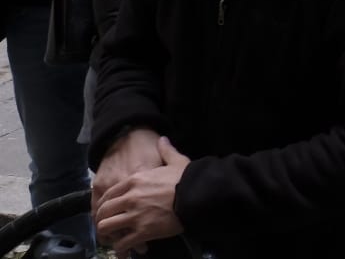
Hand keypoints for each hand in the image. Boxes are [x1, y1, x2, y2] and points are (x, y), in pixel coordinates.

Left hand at [96, 135, 187, 254]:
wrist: (198, 195)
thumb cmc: (187, 179)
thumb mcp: (176, 161)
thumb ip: (166, 151)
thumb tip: (162, 139)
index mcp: (135, 181)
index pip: (108, 194)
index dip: (104, 205)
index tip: (106, 211)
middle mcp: (130, 198)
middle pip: (103, 212)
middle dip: (102, 220)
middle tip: (108, 227)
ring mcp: (135, 215)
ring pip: (107, 228)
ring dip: (108, 235)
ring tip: (114, 239)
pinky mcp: (142, 231)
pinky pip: (123, 244)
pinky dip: (121, 249)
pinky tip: (124, 251)